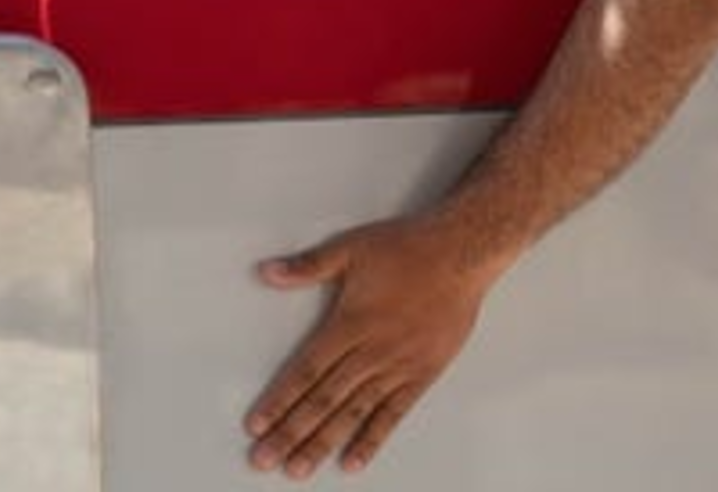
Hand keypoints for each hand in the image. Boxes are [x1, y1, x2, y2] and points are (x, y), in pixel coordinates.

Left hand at [246, 215, 502, 478]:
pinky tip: (352, 461)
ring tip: (299, 468)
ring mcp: (398, 367)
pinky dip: (372, 439)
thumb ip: (308, 266)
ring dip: (324, 442)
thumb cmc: (407, 248)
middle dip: (290, 432)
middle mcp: (372, 351)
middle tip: (264, 459)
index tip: (256, 425)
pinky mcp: (422, 374)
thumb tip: (267, 272)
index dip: (279, 400)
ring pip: (354, 413)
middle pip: (324, 400)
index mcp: (350, 323)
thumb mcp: (351, 248)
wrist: (462, 254)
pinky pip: (393, 414)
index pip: (306, 371)